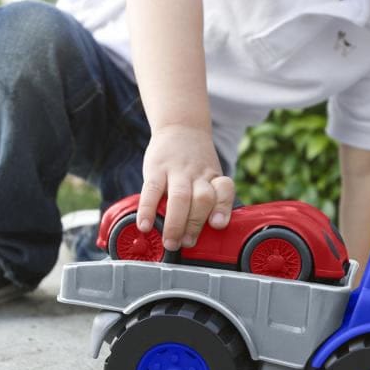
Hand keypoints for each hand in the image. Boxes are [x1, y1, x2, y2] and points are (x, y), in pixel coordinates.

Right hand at [137, 125, 234, 250]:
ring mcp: (177, 171)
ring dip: (175, 223)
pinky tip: (145, 225)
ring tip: (170, 242)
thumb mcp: (210, 174)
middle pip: (202, 199)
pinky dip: (148, 209)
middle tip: (187, 243)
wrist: (180, 126)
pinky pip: (152, 190)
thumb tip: (203, 233)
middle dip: (195, 224)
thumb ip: (209, 200)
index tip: (218, 224)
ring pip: (180, 198)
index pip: (224, 190)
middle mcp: (198, 175)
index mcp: (214, 178)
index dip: (223, 207)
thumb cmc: (196, 161)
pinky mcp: (156, 168)